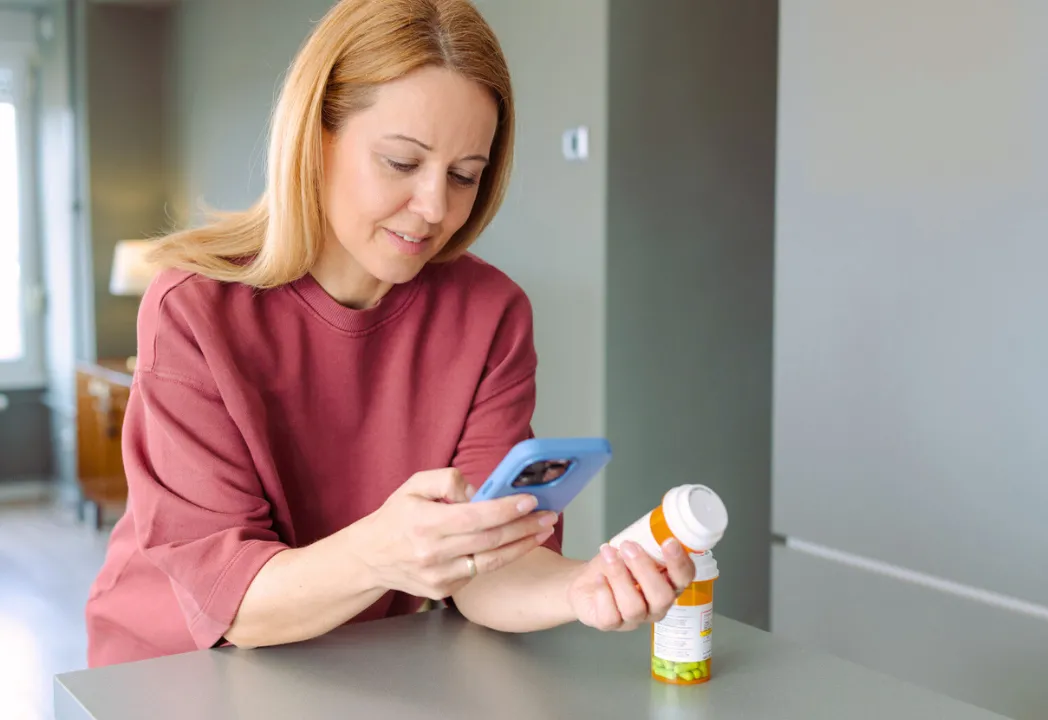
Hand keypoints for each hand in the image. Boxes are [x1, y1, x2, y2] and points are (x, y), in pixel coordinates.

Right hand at [357, 468, 557, 600]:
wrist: (370, 558)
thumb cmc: (396, 517)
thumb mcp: (413, 485)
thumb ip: (446, 479)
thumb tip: (479, 491)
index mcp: (424, 523)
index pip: (475, 517)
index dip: (505, 509)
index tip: (529, 500)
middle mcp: (432, 553)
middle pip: (490, 540)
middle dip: (524, 526)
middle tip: (549, 514)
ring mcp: (438, 576)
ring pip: (491, 561)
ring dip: (522, 545)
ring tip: (542, 530)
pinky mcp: (443, 591)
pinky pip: (480, 573)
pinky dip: (502, 558)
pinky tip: (518, 544)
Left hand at [567, 538, 694, 631]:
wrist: (585, 581)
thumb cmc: (614, 565)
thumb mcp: (630, 550)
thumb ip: (644, 544)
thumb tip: (648, 532)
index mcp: (668, 584)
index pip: (684, 578)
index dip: (679, 563)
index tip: (669, 543)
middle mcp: (656, 606)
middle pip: (662, 597)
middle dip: (645, 569)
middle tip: (629, 547)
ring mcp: (635, 619)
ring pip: (634, 606)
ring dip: (619, 575)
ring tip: (608, 554)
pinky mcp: (611, 625)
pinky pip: (611, 616)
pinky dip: (603, 592)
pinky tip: (599, 578)